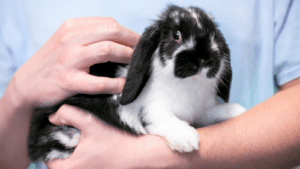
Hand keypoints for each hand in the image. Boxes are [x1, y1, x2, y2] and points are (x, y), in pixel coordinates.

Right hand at [5, 17, 139, 108]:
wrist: (27, 85)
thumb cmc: (53, 63)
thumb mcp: (67, 41)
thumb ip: (89, 36)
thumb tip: (120, 38)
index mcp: (72, 27)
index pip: (108, 23)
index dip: (128, 33)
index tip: (138, 43)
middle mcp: (70, 39)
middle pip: (112, 32)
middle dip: (132, 42)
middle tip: (142, 53)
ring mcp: (69, 60)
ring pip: (107, 50)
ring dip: (127, 57)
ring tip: (136, 65)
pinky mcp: (68, 81)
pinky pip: (99, 82)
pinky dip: (116, 83)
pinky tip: (125, 85)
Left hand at [46, 104, 140, 168]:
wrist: (137, 153)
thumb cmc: (115, 142)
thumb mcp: (91, 123)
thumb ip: (69, 115)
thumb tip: (53, 116)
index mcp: (69, 167)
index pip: (47, 158)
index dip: (50, 142)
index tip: (58, 130)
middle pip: (58, 159)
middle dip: (61, 145)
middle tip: (69, 131)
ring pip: (69, 161)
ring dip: (71, 149)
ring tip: (79, 135)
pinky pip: (80, 162)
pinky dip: (80, 153)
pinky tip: (90, 142)